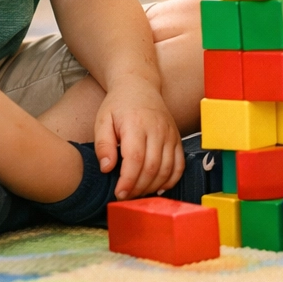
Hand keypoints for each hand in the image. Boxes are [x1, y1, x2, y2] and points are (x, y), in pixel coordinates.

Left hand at [94, 79, 183, 198]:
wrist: (139, 85)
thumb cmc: (118, 104)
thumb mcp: (102, 121)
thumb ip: (103, 145)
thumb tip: (107, 168)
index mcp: (136, 125)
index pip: (135, 159)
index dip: (128, 181)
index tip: (119, 194)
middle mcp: (157, 129)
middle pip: (152, 167)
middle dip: (138, 188)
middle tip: (125, 196)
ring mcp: (170, 134)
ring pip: (167, 168)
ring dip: (153, 186)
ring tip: (138, 192)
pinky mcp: (177, 138)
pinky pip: (179, 164)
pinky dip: (171, 179)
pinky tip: (158, 187)